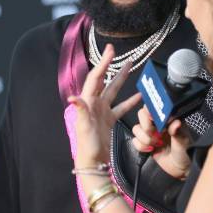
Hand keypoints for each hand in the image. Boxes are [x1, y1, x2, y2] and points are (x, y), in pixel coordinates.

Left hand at [69, 44, 141, 166]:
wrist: (93, 161)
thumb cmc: (87, 144)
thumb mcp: (84, 126)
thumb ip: (80, 110)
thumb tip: (73, 97)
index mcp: (88, 101)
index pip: (96, 78)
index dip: (103, 64)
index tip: (110, 51)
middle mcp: (95, 103)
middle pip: (104, 80)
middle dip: (111, 66)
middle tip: (116, 52)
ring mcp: (102, 111)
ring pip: (114, 90)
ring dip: (121, 79)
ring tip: (130, 66)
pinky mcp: (109, 119)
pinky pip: (121, 107)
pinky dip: (130, 101)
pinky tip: (139, 95)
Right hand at [132, 105, 191, 178]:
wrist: (181, 169)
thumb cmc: (186, 152)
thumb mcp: (184, 142)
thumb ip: (178, 131)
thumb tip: (176, 122)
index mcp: (168, 119)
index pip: (154, 107)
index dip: (150, 110)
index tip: (152, 118)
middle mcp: (158, 124)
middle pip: (141, 115)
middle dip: (146, 126)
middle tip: (156, 135)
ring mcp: (150, 134)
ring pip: (136, 128)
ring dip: (144, 138)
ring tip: (156, 144)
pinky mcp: (145, 144)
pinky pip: (135, 141)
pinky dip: (141, 146)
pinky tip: (151, 149)